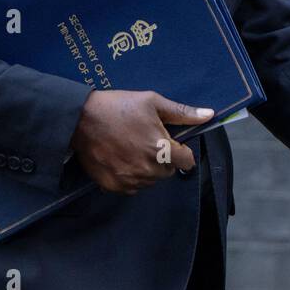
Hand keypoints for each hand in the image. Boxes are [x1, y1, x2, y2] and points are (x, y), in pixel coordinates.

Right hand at [70, 89, 213, 193]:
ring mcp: (130, 179)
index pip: (187, 161)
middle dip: (164, 159)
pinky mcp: (114, 186)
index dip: (182, 150)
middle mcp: (148, 168)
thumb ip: (182, 112)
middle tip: (148, 141)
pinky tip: (123, 159)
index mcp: (161, 148)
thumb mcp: (152, 102)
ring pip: (152, 181)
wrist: (80, 119)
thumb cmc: (118, 106)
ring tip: (133, 149)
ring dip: (149, 169)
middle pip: (169, 171)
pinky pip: (133, 187)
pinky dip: (132, 177)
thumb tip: (209, 115)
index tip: (171, 142)